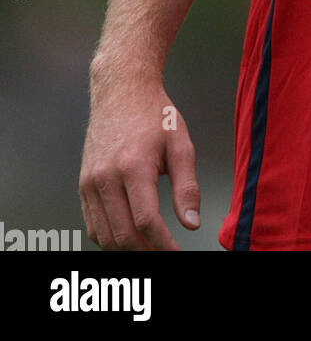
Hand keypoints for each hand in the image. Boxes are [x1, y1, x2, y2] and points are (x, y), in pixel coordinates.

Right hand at [79, 81, 200, 250]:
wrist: (121, 91)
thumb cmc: (155, 115)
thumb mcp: (181, 144)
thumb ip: (187, 187)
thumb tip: (192, 223)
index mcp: (133, 166)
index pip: (146, 221)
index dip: (164, 245)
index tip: (178, 253)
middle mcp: (106, 177)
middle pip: (123, 234)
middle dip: (146, 252)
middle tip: (166, 253)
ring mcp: (90, 182)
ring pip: (104, 235)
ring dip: (127, 248)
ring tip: (150, 247)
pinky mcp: (83, 184)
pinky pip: (93, 224)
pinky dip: (109, 237)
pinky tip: (129, 235)